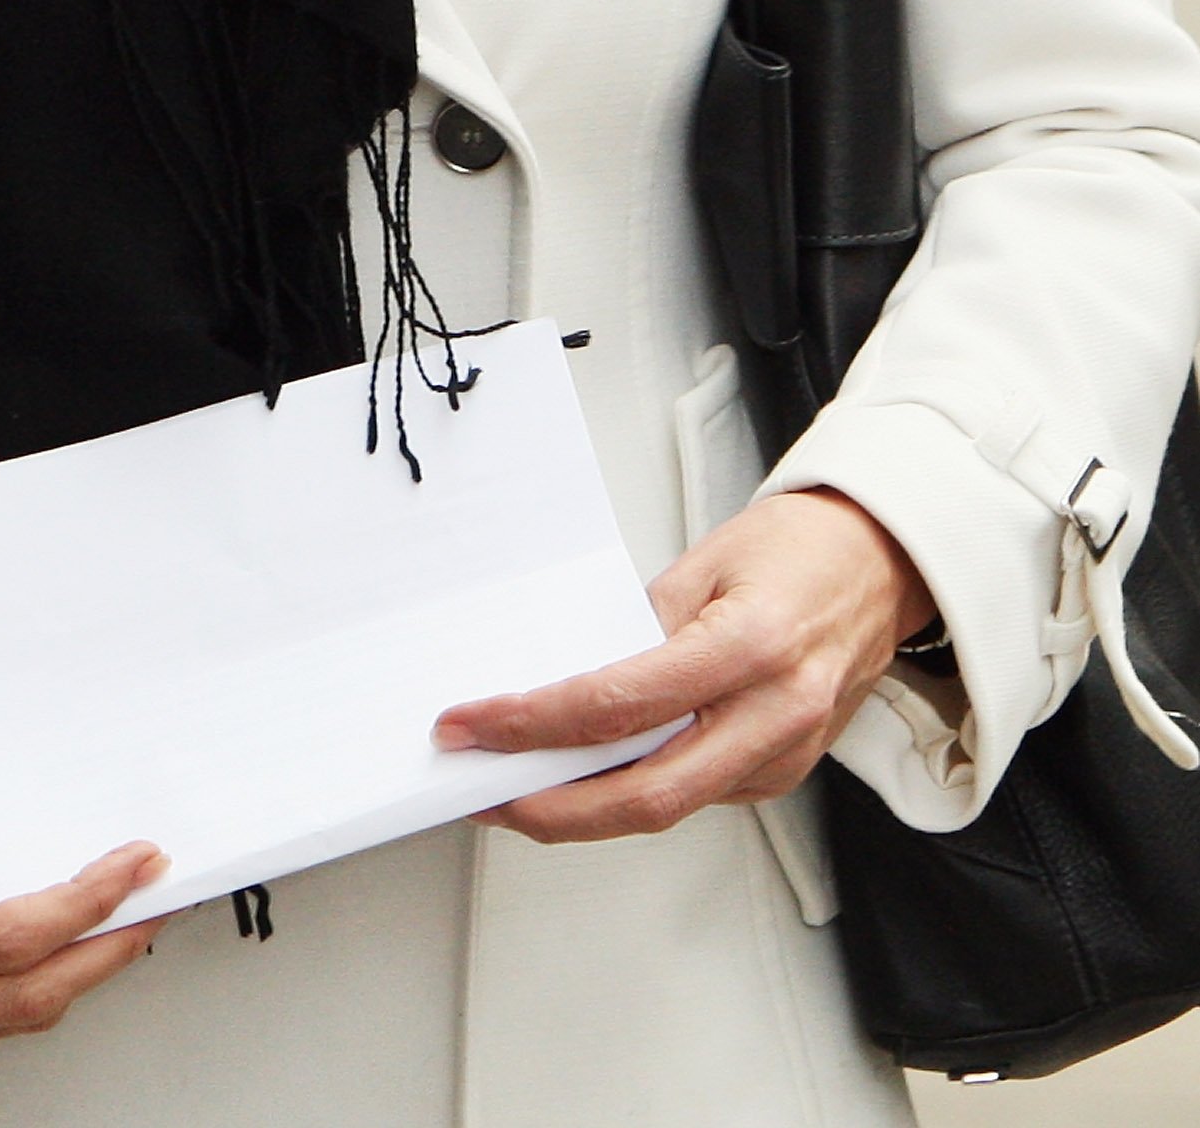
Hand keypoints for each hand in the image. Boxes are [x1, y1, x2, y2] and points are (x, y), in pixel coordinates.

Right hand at [0, 776, 165, 1050]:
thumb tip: (20, 866)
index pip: (6, 936)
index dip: (84, 904)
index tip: (130, 870)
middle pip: (20, 995)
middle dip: (102, 951)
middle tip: (150, 904)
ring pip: (3, 1015)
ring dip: (73, 972)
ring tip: (118, 920)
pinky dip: (25, 982)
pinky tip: (53, 947)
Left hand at [434, 489, 933, 842]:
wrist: (882, 565)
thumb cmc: (800, 548)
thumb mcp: (706, 561)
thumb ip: (640, 625)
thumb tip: (566, 677)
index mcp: (750, 647)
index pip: (619, 706)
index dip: (534, 723)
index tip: (473, 725)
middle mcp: (774, 715)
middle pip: (646, 794)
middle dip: (551, 806)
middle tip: (482, 789)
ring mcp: (785, 755)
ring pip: (669, 807)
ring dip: (586, 808)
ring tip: (517, 784)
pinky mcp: (784, 772)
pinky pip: (697, 796)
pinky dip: (635, 791)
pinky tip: (589, 774)